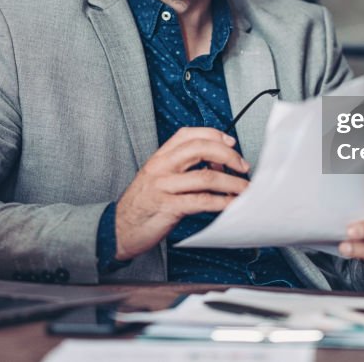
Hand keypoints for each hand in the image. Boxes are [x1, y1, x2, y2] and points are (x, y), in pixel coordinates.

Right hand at [114, 127, 249, 260]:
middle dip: (228, 155)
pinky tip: (232, 205)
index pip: (188, 134)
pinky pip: (202, 201)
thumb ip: (182, 168)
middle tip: (243, 167)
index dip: (213, 134)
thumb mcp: (158, 178)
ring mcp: (164, 186)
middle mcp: (161, 167)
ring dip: (232, 182)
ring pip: (206, 176)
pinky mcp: (169, 207)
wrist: (118, 230)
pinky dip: (222, 202)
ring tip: (245, 189)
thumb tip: (216, 163)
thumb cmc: (143, 204)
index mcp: (159, 157)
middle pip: (201, 149)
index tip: (231, 142)